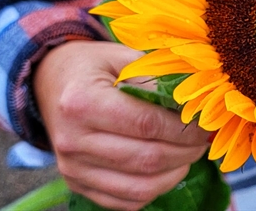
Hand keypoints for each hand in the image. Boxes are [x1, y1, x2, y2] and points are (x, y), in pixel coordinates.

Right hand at [34, 41, 208, 209]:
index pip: (146, 124)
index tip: (205, 125)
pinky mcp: (76, 184)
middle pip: (146, 159)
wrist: (51, 83)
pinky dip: (155, 189)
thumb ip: (156, 79)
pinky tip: (168, 169)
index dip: (183, 129)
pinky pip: (126, 201)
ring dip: (175, 174)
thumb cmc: (94, 67)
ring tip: (189, 154)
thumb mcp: (123, 58)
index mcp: (82, 101)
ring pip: (139, 186)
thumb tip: (194, 106)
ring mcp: (72, 167)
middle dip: (185, 152)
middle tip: (203, 140)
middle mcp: (72, 139)